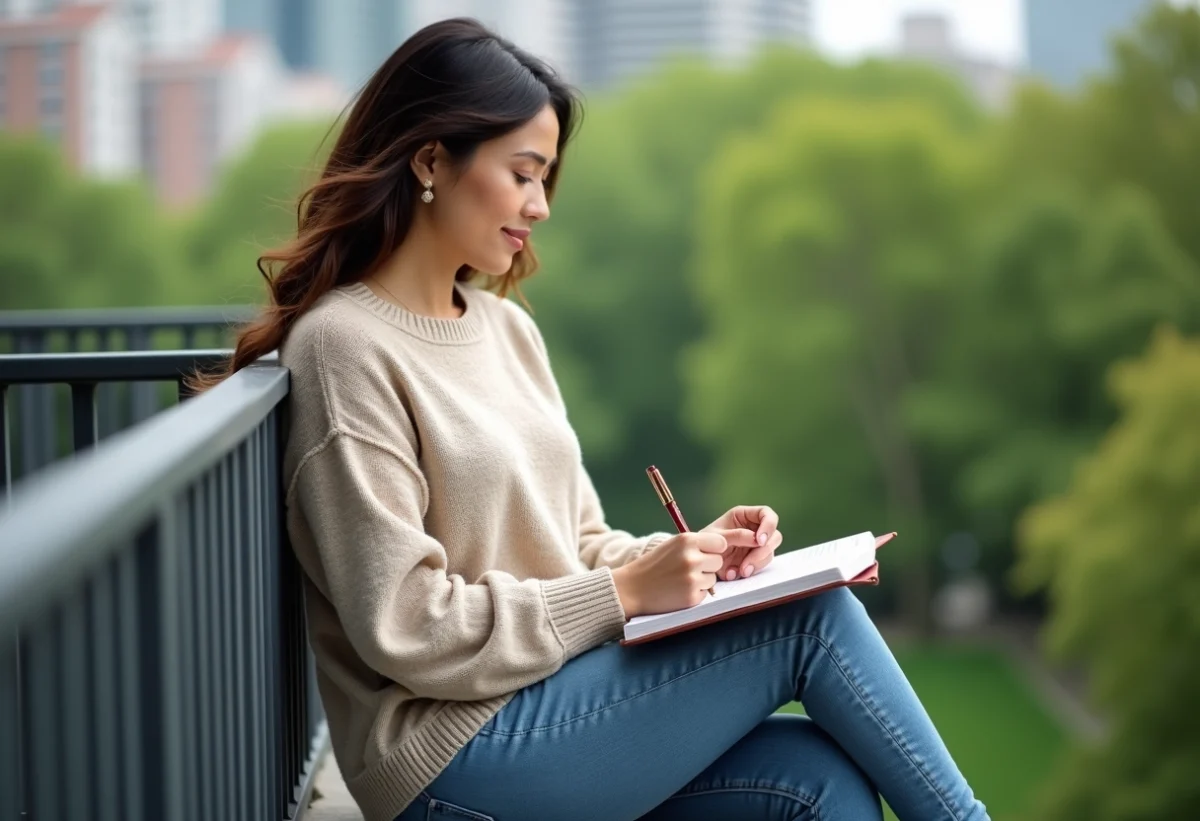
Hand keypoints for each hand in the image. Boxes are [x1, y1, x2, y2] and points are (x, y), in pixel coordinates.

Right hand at [612, 531, 727, 617]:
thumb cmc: (653, 565)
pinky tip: (679, 591)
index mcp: (687, 540)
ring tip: (680, 580)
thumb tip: (725, 545)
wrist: (631, 588)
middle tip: (688, 569)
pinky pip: (705, 593)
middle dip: (708, 566)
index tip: (705, 553)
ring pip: (713, 578)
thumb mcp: (672, 545)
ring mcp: (692, 578)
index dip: (714, 549)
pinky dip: (695, 593)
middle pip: (718, 561)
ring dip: (702, 580)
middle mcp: (691, 558)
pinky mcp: (692, 597)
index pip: (721, 543)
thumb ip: (696, 543)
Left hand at [702, 505, 780, 581]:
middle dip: (763, 551)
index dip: (768, 526)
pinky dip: (750, 571)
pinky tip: (734, 573)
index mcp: (745, 516)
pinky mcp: (754, 560)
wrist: (698, 560)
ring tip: (739, 571)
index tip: (759, 541)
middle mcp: (754, 529)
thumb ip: (735, 535)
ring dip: (756, 563)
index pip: (767, 514)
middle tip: (748, 562)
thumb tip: (756, 538)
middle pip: (774, 536)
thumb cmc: (704, 542)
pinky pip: (760, 565)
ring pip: (769, 553)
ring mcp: (756, 545)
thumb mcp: (716, 536)